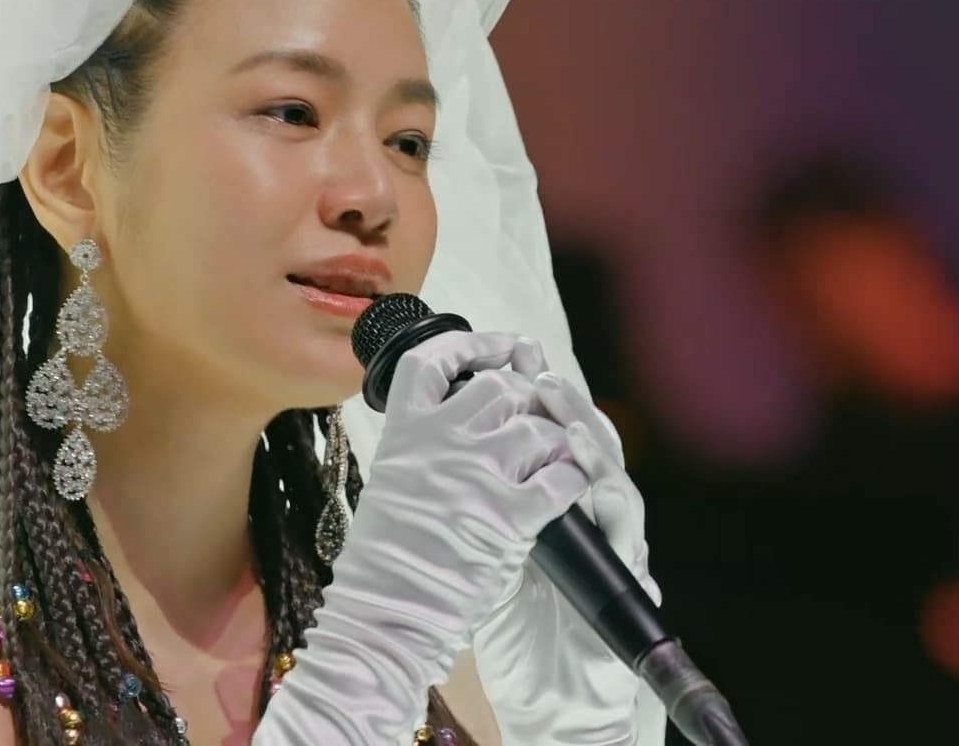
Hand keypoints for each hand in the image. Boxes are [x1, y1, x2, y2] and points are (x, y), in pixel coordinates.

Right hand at [256, 331, 590, 744]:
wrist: (384, 613)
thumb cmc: (386, 558)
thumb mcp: (393, 482)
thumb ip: (425, 445)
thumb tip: (467, 416)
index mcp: (404, 432)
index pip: (432, 361)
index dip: (470, 345)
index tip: (499, 347)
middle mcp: (441, 442)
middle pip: (500, 387)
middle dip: (527, 400)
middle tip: (537, 418)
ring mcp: (476, 476)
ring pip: (539, 428)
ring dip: (555, 442)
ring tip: (553, 462)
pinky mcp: (508, 517)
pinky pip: (562, 479)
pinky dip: (574, 480)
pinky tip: (568, 490)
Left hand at [470, 366, 666, 745]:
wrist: (549, 693)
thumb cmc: (516, 620)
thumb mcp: (481, 546)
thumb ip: (474, 496)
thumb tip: (438, 440)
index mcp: (547, 494)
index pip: (547, 427)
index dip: (533, 390)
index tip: (510, 356)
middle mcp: (584, 508)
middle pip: (582, 437)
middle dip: (561, 402)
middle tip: (538, 375)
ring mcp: (608, 537)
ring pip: (611, 471)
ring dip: (590, 439)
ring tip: (564, 417)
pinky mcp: (624, 573)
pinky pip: (626, 529)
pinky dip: (612, 502)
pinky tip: (595, 483)